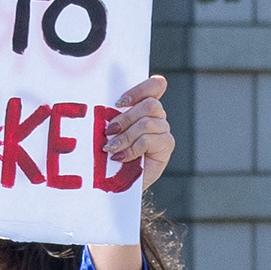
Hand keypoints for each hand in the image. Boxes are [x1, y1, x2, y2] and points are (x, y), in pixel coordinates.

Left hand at [104, 75, 174, 193]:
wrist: (117, 183)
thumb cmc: (110, 155)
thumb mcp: (109, 131)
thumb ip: (112, 115)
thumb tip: (104, 106)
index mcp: (144, 106)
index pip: (154, 86)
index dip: (140, 90)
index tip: (119, 103)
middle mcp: (157, 116)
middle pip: (150, 104)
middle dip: (126, 117)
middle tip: (109, 131)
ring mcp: (163, 130)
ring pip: (147, 123)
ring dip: (126, 136)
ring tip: (111, 148)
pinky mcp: (166, 146)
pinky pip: (148, 140)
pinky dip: (132, 149)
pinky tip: (121, 157)